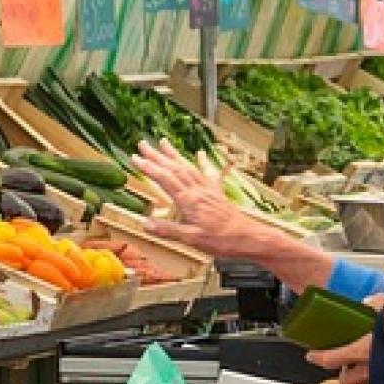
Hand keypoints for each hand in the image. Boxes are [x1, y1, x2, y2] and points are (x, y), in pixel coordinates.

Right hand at [132, 139, 261, 258]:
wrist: (248, 237)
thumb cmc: (222, 240)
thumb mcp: (191, 239)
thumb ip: (168, 230)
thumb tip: (145, 223)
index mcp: (189, 200)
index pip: (165, 179)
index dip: (149, 168)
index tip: (135, 158)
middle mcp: (198, 190)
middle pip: (174, 168)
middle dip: (157, 155)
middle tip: (143, 143)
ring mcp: (208, 190)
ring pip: (188, 167)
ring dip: (174, 155)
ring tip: (163, 143)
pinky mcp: (217, 193)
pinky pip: (207, 174)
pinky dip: (202, 163)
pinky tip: (200, 155)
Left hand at [306, 294, 383, 383]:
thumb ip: (378, 305)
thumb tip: (367, 303)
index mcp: (364, 352)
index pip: (332, 359)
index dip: (318, 357)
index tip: (311, 355)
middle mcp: (370, 373)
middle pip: (344, 380)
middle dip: (343, 372)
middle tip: (347, 362)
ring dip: (362, 380)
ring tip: (369, 368)